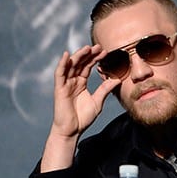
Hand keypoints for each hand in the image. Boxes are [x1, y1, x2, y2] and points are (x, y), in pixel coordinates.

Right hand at [41, 45, 120, 171]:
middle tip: (99, 46)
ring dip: (78, 56)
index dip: (95, 58)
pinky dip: (62, 64)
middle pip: (80, 63)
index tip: (105, 52)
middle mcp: (72, 81)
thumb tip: (117, 79)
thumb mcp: (97, 101)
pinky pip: (59, 74)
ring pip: (71, 65)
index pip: (87, 66)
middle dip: (89, 54)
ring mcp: (65, 84)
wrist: (72, 131)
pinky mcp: (59, 89)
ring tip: (88, 48)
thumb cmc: (83, 119)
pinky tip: (67, 55)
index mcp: (80, 83)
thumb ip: (105, 89)